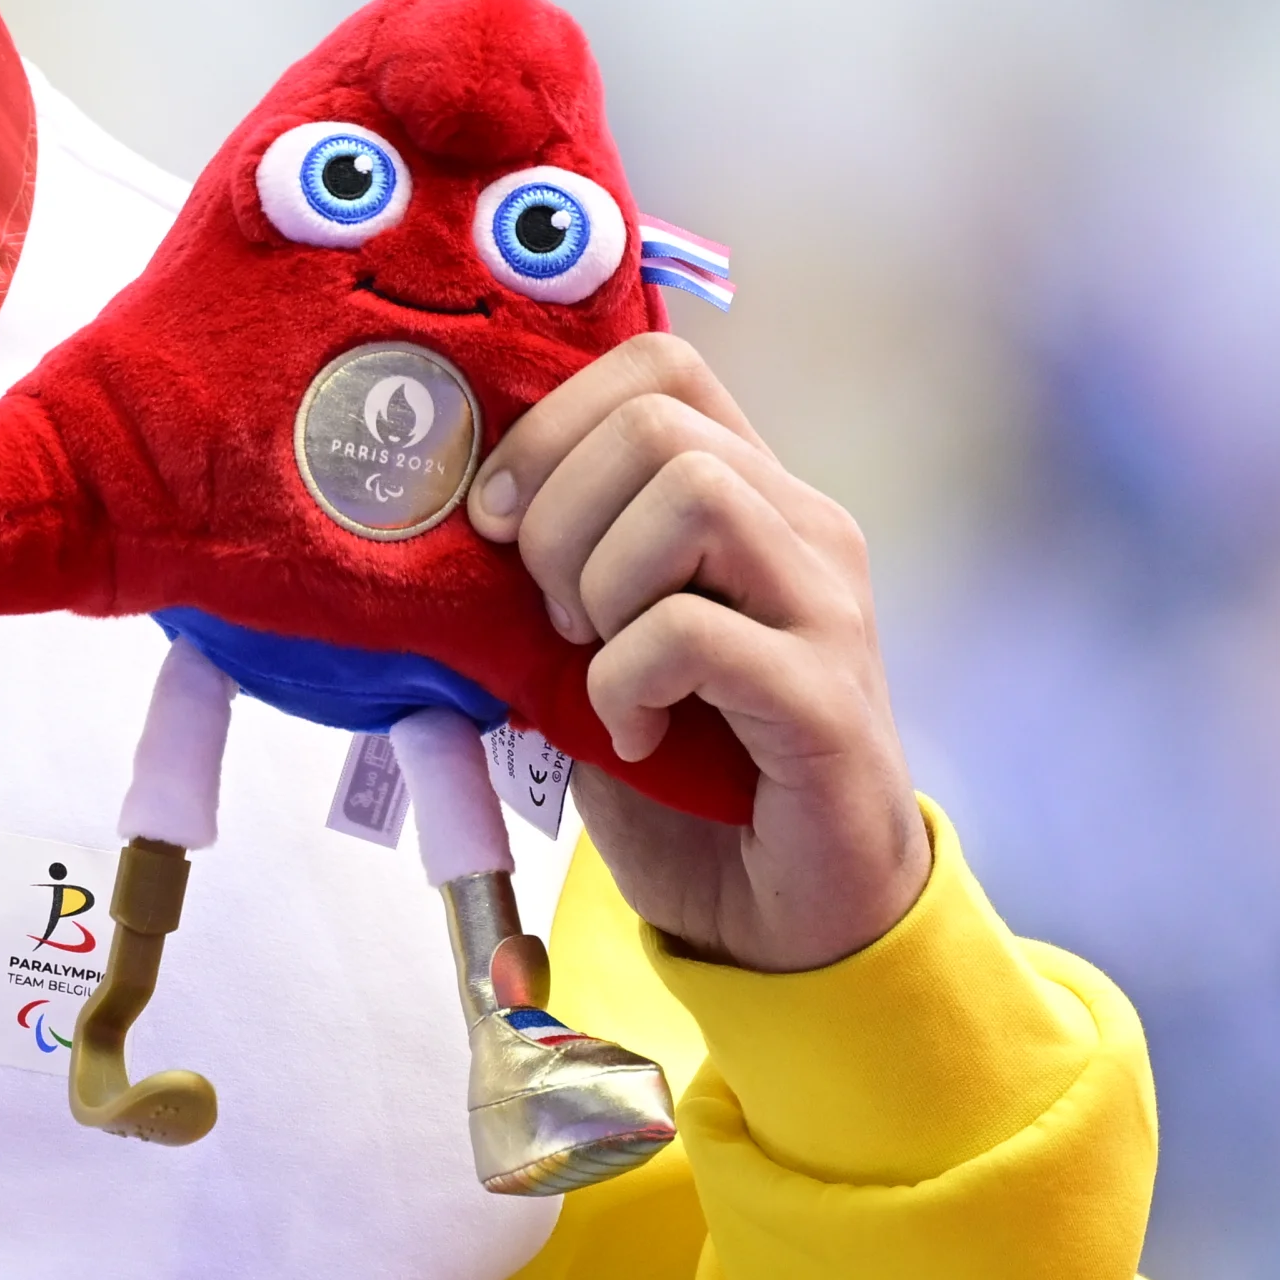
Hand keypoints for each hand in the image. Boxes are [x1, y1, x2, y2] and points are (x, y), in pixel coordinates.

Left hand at [467, 332, 931, 971]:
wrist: (788, 913)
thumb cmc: (685, 769)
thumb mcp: (595, 644)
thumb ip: (552, 569)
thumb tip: (452, 510)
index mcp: (750, 493)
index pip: (660, 366)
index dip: (551, 420)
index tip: (496, 518)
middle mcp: (804, 527)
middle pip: (658, 420)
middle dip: (559, 512)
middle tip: (549, 613)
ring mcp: (827, 607)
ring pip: (695, 494)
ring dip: (601, 583)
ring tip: (595, 662)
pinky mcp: (827, 698)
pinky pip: (695, 631)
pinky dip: (626, 680)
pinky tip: (631, 732)